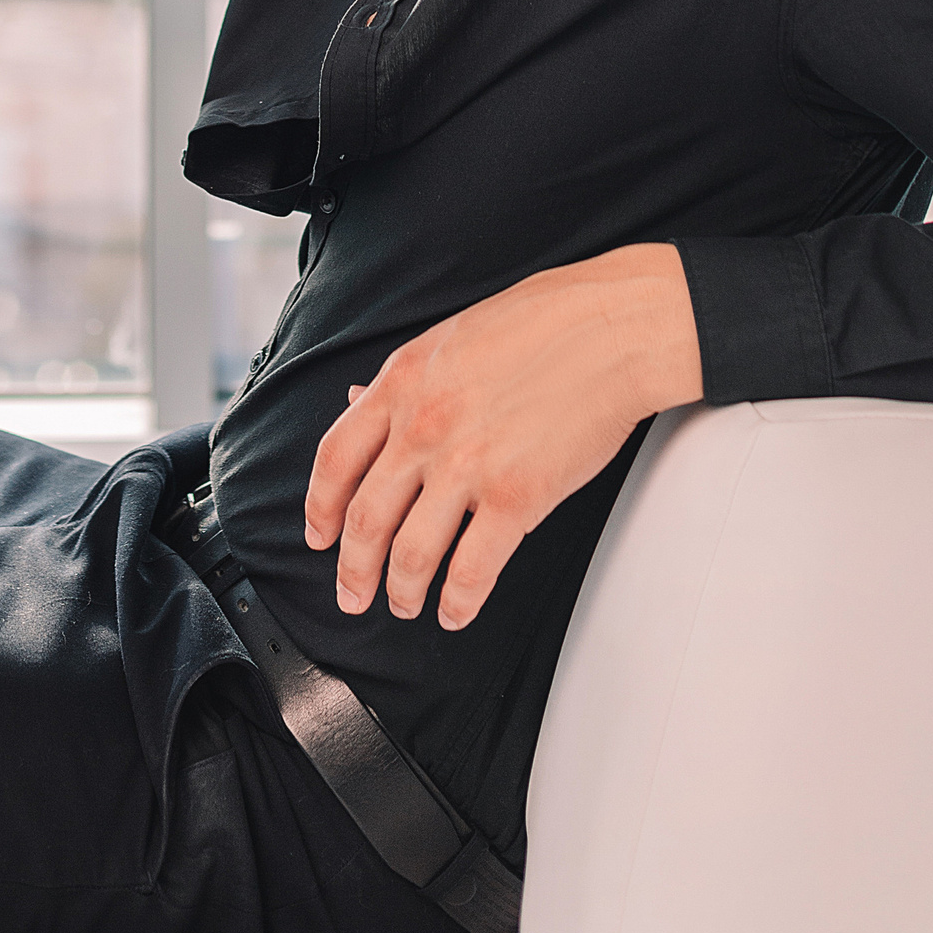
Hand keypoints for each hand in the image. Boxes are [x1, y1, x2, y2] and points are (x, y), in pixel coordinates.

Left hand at [302, 244, 701, 633]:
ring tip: (405, 605)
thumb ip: (403, 380)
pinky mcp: (515, 498)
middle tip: (353, 593)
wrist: (611, 329)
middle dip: (353, 569)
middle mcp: (423, 427)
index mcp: (401, 382)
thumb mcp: (451, 336)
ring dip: (402, 591)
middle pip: (365, 518)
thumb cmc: (543, 322)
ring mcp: (467, 465)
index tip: (321, 535)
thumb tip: (356, 401)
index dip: (320, 509)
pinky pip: (471, 570)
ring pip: (410, 554)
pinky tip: (455, 611)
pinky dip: (457, 602)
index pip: (335, 460)